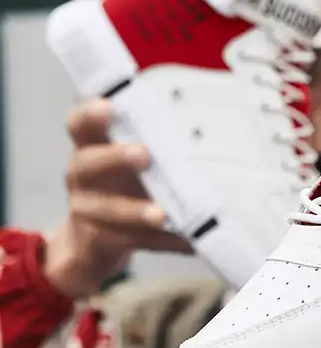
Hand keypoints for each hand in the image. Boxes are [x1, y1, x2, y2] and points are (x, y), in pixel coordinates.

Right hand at [44, 99, 190, 298]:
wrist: (93, 241)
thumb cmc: (123, 185)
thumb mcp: (129, 161)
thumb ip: (155, 142)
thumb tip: (213, 134)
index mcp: (91, 148)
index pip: (79, 124)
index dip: (89, 115)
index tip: (109, 106)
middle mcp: (82, 176)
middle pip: (88, 162)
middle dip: (115, 158)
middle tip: (143, 154)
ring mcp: (87, 210)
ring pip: (110, 209)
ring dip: (138, 211)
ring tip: (161, 215)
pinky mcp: (101, 239)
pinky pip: (133, 241)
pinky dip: (163, 241)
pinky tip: (186, 241)